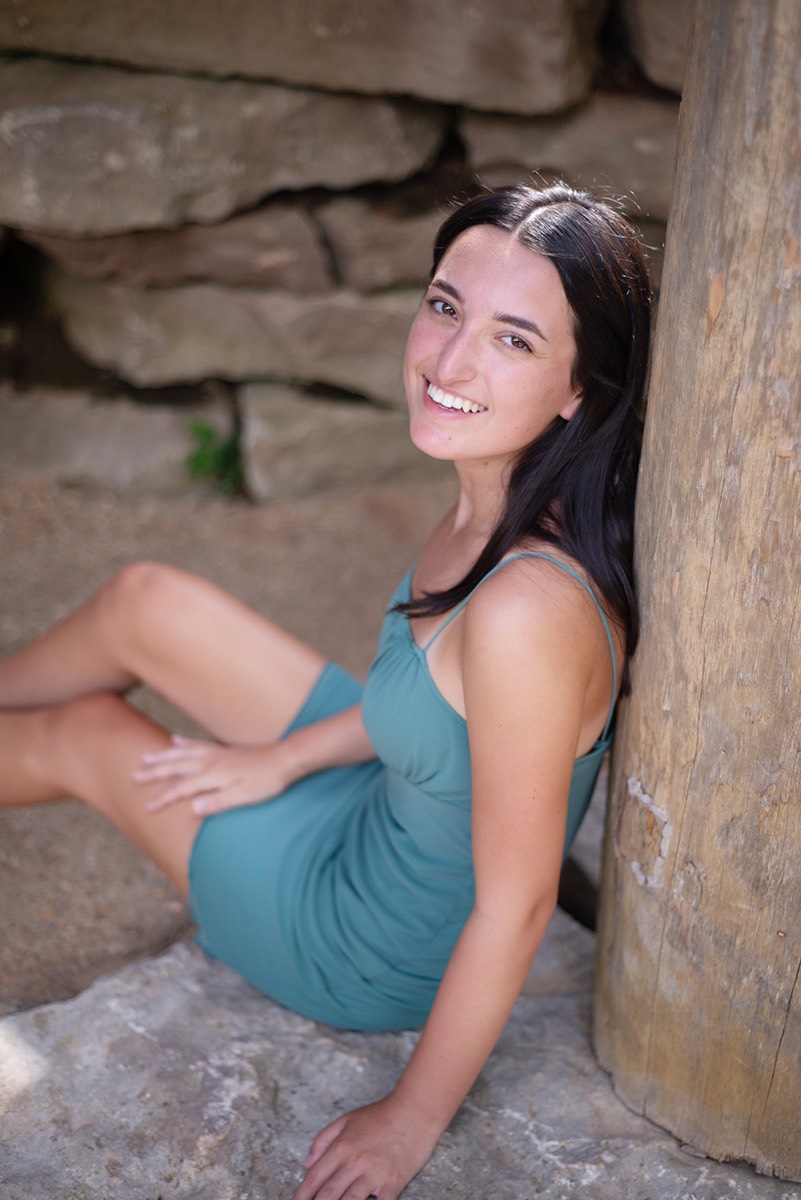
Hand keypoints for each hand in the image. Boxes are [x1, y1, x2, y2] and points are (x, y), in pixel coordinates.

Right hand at [132, 735, 292, 814]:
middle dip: (154, 773)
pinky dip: (184, 741)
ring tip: (145, 757)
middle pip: (176, 766)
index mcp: (213, 775)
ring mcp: (216, 753)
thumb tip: (192, 809)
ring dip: (163, 755)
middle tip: (134, 776)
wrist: (285, 758)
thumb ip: (219, 802)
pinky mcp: (224, 750)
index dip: (164, 798)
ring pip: (182, 753)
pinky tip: (174, 739)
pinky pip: (197, 743)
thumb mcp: (245, 797)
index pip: (182, 789)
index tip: (147, 807)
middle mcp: (211, 762)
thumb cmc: (267, 781)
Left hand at [292, 1093, 437, 1199]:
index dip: (302, 1195)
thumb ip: (324, 1139)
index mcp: (342, 1147)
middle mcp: (354, 1162)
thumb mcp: (348, 1119)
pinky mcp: (392, 1183)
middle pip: (328, 1194)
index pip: (315, 1177)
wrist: (415, 1110)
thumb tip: (307, 1163)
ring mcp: (374, 1174)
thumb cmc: (382, 1114)